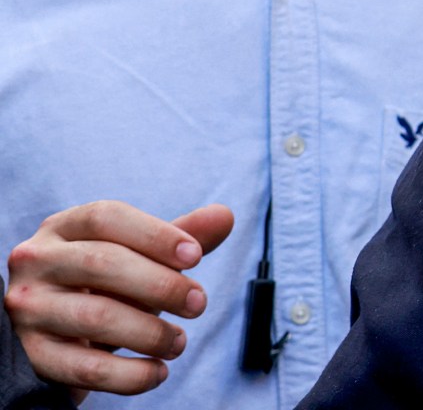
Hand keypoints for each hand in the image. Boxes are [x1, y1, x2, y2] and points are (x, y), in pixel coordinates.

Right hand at [6, 201, 233, 398]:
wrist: (54, 333)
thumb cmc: (104, 282)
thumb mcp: (138, 255)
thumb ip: (180, 236)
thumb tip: (225, 216)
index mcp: (63, 227)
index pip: (106, 217)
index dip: (155, 235)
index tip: (197, 257)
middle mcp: (36, 262)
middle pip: (102, 263)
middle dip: (161, 285)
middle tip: (199, 304)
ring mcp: (28, 309)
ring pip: (95, 317)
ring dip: (150, 332)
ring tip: (180, 342)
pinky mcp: (31, 355)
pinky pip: (84, 367)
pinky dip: (129, 375)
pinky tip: (158, 372)